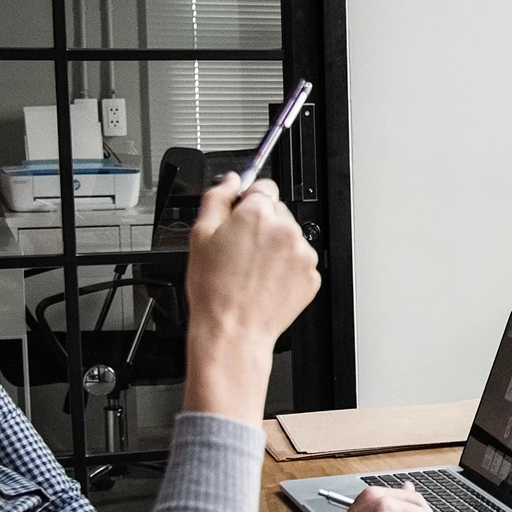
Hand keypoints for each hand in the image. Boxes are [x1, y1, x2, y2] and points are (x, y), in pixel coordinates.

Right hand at [182, 175, 318, 418]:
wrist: (233, 331)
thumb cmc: (215, 290)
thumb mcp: (200, 236)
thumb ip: (216, 198)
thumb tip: (230, 180)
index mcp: (258, 214)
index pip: (263, 187)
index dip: (248, 201)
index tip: (240, 215)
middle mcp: (286, 229)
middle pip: (277, 212)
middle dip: (260, 225)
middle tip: (239, 250)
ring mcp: (303, 253)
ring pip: (289, 238)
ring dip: (274, 247)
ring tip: (251, 270)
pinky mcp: (311, 275)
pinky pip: (298, 262)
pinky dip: (285, 268)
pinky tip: (265, 282)